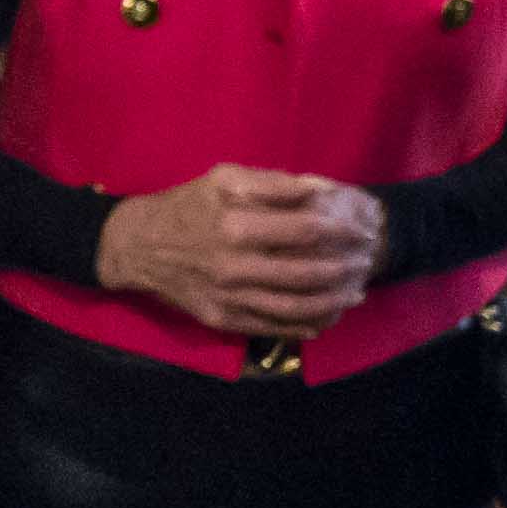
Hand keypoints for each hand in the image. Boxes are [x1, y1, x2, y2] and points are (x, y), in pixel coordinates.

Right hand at [96, 167, 383, 342]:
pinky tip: (327, 318)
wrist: (139, 246)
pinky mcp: (224, 320)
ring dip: (332, 302)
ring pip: (295, 307)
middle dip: (345, 267)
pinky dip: (306, 326)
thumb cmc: (188, 205)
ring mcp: (229, 298)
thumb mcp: (225, 179)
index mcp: (237, 225)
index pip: (306, 229)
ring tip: (356, 294)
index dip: (341, 229)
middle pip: (307, 272)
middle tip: (367, 261)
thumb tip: (321, 189)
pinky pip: (274, 328)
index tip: (362, 229)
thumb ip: (275, 184)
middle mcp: (235, 265)